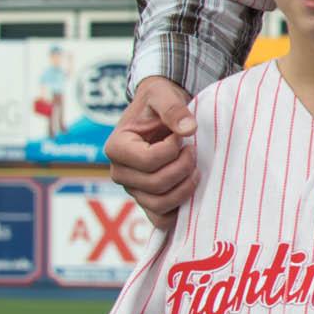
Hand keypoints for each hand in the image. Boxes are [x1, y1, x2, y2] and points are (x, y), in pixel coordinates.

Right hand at [105, 77, 197, 229]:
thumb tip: (188, 130)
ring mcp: (133, 189)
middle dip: (183, 168)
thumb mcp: (162, 95)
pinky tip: (192, 191)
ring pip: (160, 204)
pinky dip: (179, 211)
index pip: (148, 161)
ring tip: (196, 168)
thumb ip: (173, 109)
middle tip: (194, 150)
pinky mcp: (148, 200)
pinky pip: (161, 219)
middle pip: (155, 184)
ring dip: (185, 188)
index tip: (182, 135)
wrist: (160, 113)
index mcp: (117, 148)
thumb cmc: (158, 102)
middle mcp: (120, 172)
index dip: (173, 150)